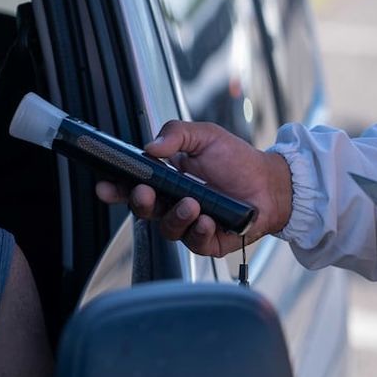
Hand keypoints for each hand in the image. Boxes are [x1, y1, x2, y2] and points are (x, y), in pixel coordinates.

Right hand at [95, 121, 292, 255]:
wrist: (271, 183)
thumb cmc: (237, 160)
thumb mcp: (206, 136)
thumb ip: (177, 133)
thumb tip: (152, 146)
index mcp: (166, 179)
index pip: (133, 186)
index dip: (115, 188)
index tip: (105, 186)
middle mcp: (173, 203)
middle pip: (144, 211)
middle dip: (140, 203)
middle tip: (146, 193)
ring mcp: (189, 224)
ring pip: (167, 229)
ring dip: (176, 217)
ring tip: (192, 204)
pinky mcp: (208, 241)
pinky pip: (195, 243)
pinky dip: (199, 232)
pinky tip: (208, 221)